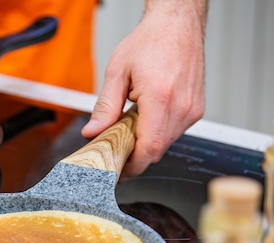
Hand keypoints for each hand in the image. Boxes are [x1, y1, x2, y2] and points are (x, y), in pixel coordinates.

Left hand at [82, 0, 207, 176]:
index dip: (132, 166)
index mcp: (161, 98)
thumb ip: (105, 107)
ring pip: (166, 144)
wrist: (177, 25)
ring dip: (146, 143)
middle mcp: (181, 106)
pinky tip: (145, 120)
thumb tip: (93, 132)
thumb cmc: (150, 41)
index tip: (117, 171)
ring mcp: (192, 109)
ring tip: (129, 128)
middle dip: (135, 156)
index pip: (149, 148)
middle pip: (157, 150)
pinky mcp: (196, 109)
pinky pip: (174, 133)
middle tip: (115, 151)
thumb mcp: (117, 72)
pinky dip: (157, 133)